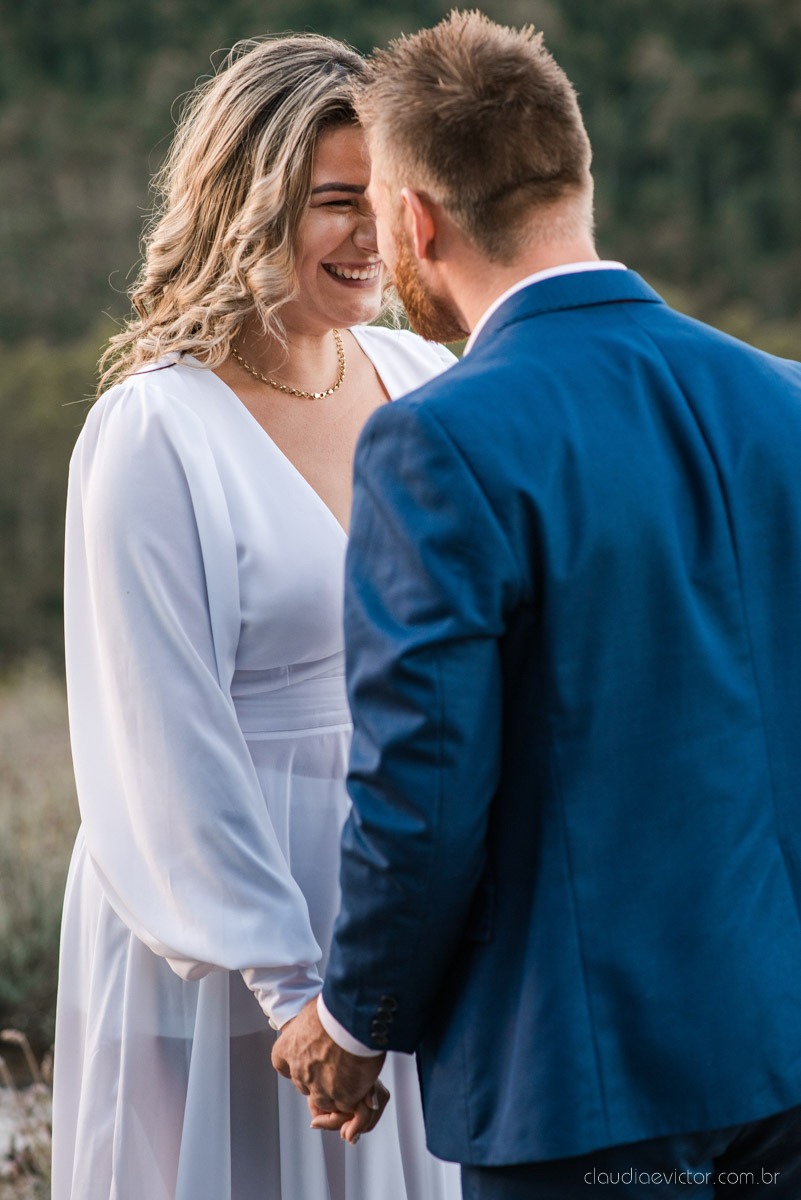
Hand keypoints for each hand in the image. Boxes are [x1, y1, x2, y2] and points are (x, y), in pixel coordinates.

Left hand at [270, 997, 386, 1143]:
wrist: (352, 1019)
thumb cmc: (334, 1009)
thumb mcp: (312, 1011)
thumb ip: (309, 1024)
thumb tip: (315, 1017)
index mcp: (288, 1047)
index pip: (281, 1063)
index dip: (293, 1064)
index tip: (305, 1060)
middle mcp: (300, 1071)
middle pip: (305, 1085)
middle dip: (318, 1079)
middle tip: (335, 1065)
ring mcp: (320, 1087)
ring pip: (325, 1100)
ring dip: (336, 1091)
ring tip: (351, 1074)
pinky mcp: (343, 1096)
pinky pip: (347, 1104)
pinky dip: (354, 1096)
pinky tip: (361, 1080)